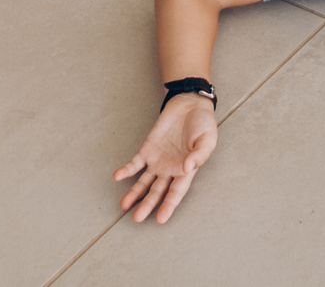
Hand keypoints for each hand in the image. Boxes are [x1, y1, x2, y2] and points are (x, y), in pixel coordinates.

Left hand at [114, 93, 218, 224]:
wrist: (190, 104)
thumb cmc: (203, 124)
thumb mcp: (207, 139)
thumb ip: (199, 155)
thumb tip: (188, 168)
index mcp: (186, 171)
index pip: (176, 193)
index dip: (168, 206)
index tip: (161, 219)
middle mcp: (170, 170)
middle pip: (157, 192)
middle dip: (147, 205)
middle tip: (137, 218)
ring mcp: (157, 161)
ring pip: (144, 182)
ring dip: (134, 193)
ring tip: (123, 204)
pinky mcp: (148, 149)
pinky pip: (135, 163)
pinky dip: (126, 170)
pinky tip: (117, 176)